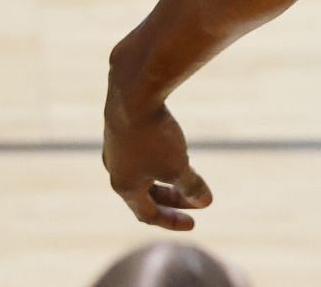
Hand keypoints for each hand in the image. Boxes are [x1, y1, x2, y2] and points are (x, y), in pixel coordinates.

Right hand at [103, 84, 213, 230]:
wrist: (133, 95)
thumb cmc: (154, 136)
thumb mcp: (177, 166)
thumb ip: (191, 186)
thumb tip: (205, 201)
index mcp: (124, 187)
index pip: (147, 214)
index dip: (171, 221)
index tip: (194, 224)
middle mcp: (115, 170)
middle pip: (145, 194)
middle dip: (173, 199)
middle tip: (197, 201)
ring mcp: (115, 149)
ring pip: (143, 172)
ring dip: (166, 178)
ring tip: (188, 174)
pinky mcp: (121, 129)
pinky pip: (141, 152)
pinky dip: (158, 158)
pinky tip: (172, 146)